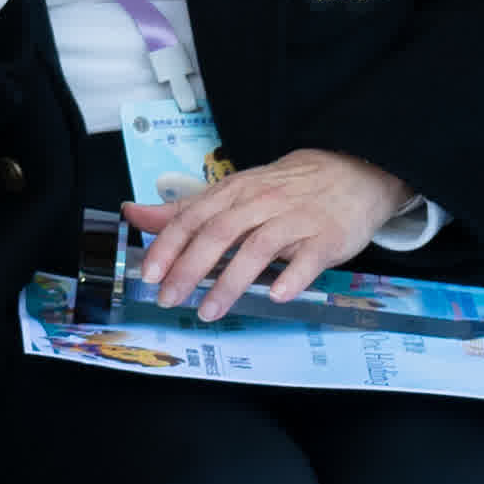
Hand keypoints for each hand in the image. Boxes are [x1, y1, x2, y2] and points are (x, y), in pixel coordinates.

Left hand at [124, 145, 413, 319]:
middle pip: (218, 234)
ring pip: (257, 248)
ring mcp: (295, 220)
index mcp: (232, 193)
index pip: (192, 218)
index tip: (148, 275)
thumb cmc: (282, 189)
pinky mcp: (327, 237)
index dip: (167, 247)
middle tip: (169, 298)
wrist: (349, 172)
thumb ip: (184, 210)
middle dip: (189, 268)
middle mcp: (260, 203)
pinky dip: (292, 277)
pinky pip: (308, 258)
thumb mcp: (231, 193)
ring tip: (210, 311)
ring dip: (230, 282)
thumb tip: (134, 214)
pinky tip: (275, 296)